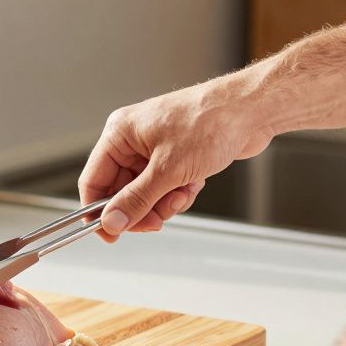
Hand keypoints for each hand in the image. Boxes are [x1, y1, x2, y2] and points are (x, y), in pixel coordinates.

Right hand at [80, 75, 274, 240]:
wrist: (251, 110)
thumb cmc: (210, 123)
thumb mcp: (168, 170)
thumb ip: (136, 200)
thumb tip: (111, 222)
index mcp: (120, 134)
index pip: (93, 180)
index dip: (98, 212)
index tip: (110, 235)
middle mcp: (133, 141)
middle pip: (121, 191)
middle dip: (142, 208)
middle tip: (157, 220)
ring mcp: (154, 149)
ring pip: (145, 193)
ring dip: (164, 202)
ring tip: (183, 194)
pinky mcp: (175, 156)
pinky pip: (165, 187)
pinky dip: (179, 193)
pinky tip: (194, 184)